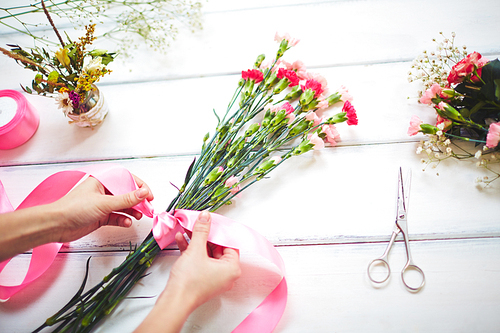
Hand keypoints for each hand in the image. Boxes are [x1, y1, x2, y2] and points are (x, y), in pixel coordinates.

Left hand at [52, 174, 153, 242]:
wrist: (56, 225)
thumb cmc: (74, 208)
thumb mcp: (104, 202)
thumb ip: (126, 199)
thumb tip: (144, 193)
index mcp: (102, 181)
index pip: (126, 179)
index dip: (139, 186)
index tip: (149, 195)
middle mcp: (103, 191)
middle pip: (126, 194)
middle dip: (138, 201)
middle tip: (148, 208)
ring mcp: (102, 204)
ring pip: (123, 206)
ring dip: (132, 211)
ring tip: (140, 216)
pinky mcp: (100, 217)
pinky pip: (117, 217)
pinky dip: (123, 220)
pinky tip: (126, 223)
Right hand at [134, 211, 240, 332]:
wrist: (174, 301)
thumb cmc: (189, 283)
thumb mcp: (196, 250)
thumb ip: (202, 231)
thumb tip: (206, 217)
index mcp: (232, 269)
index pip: (229, 244)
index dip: (219, 231)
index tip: (212, 222)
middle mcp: (226, 275)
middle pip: (217, 248)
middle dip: (205, 235)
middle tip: (198, 223)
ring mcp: (214, 278)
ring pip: (206, 254)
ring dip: (196, 242)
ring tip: (187, 229)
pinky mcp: (202, 280)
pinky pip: (200, 261)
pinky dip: (192, 251)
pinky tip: (181, 240)